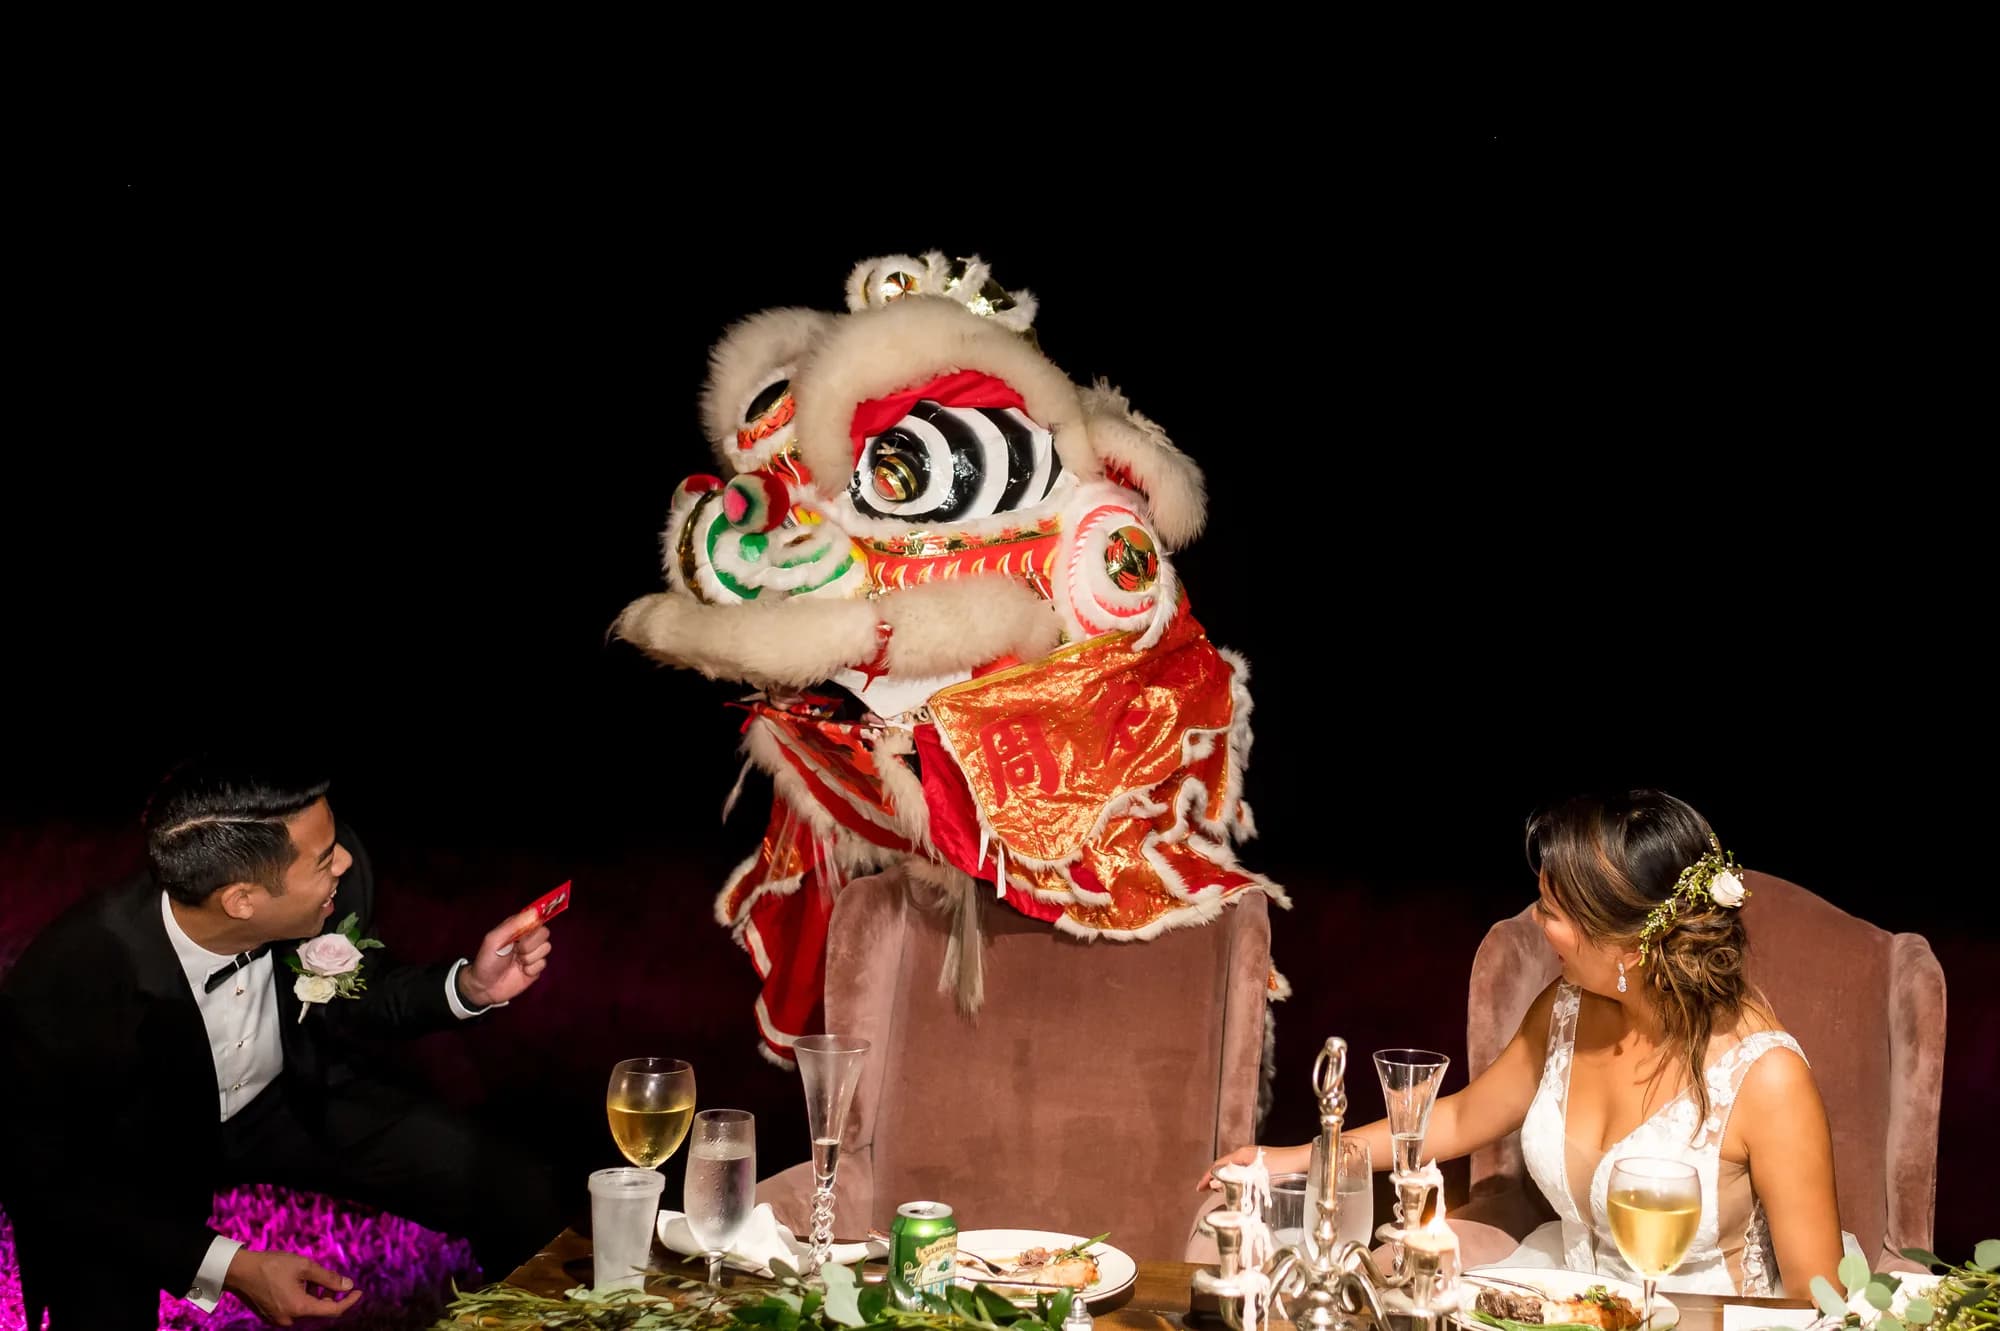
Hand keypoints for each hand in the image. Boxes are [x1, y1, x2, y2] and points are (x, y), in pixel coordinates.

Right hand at [224, 1248, 361, 1324]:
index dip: (349, 1301)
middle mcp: (289, 1319)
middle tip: (333, 1280)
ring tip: (312, 1278)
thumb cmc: (272, 1266)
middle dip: (329, 1296)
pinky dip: (302, 1299)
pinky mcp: (270, 1316)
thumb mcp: (305, 1266)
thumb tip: (348, 1286)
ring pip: (306, 1310)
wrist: (239, 1271)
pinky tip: (298, 1284)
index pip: (333, 1310)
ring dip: (315, 1296)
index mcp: (299, 1308)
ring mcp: (278, 1320)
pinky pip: (293, 1310)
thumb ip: (328, 1278)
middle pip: (319, 1310)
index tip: (359, 1292)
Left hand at [459, 910, 553, 1007]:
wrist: (485, 987)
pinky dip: (531, 969)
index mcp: (517, 928)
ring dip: (530, 957)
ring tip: (517, 962)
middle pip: (544, 933)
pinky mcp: (536, 968)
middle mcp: (527, 939)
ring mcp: (533, 953)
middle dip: (530, 944)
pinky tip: (521, 971)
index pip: (536, 918)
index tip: (522, 936)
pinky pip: (543, 964)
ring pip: (546, 948)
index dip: (532, 927)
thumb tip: (535, 911)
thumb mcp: (495, 939)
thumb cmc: (487, 960)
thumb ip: (514, 925)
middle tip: (516, 951)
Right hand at [1199, 1142, 1310, 1189]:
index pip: (1218, 1165)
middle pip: (1224, 1166)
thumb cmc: (1283, 1166)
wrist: (1304, 1161)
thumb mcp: (1256, 1175)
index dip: (1207, 1176)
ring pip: (1233, 1170)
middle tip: (1205, 1192)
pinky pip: (1242, 1173)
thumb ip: (1235, 1179)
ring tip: (1218, 1192)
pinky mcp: (1263, 1165)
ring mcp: (1254, 1159)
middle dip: (1214, 1178)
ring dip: (1225, 1180)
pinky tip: (1238, 1189)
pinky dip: (1235, 1180)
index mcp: (1242, 1154)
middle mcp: (1246, 1154)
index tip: (1199, 1188)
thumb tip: (1215, 1185)